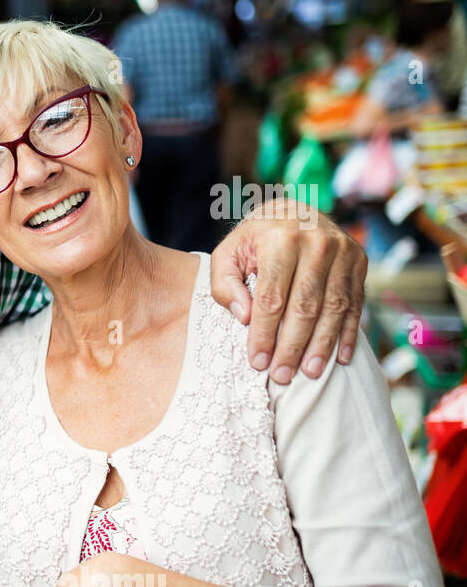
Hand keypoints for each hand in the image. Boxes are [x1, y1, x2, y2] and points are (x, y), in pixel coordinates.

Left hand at [210, 202, 365, 381]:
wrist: (294, 211)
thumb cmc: (254, 240)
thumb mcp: (228, 254)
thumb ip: (225, 284)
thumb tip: (245, 317)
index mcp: (280, 239)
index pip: (272, 298)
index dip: (265, 334)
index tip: (258, 362)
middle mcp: (317, 243)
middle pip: (305, 306)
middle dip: (293, 346)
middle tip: (282, 375)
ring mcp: (343, 251)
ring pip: (333, 308)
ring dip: (322, 345)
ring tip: (310, 373)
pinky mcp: (360, 261)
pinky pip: (356, 303)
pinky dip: (348, 333)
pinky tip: (341, 358)